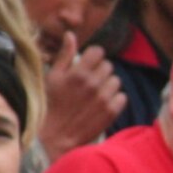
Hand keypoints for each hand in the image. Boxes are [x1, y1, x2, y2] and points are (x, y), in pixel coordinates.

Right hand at [41, 32, 123, 157]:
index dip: (93, 57)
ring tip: (96, 93)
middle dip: (100, 71)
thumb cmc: (50, 105)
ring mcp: (103, 98)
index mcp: (78, 72)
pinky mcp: (111, 112)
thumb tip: (71, 34)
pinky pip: (122, 97)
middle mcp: (93, 83)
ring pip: (116, 81)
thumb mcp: (52, 78)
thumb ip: (65, 55)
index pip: (98, 52)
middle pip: (108, 66)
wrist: (54, 137)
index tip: (88, 65)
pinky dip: (115, 99)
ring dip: (108, 85)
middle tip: (90, 82)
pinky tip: (102, 104)